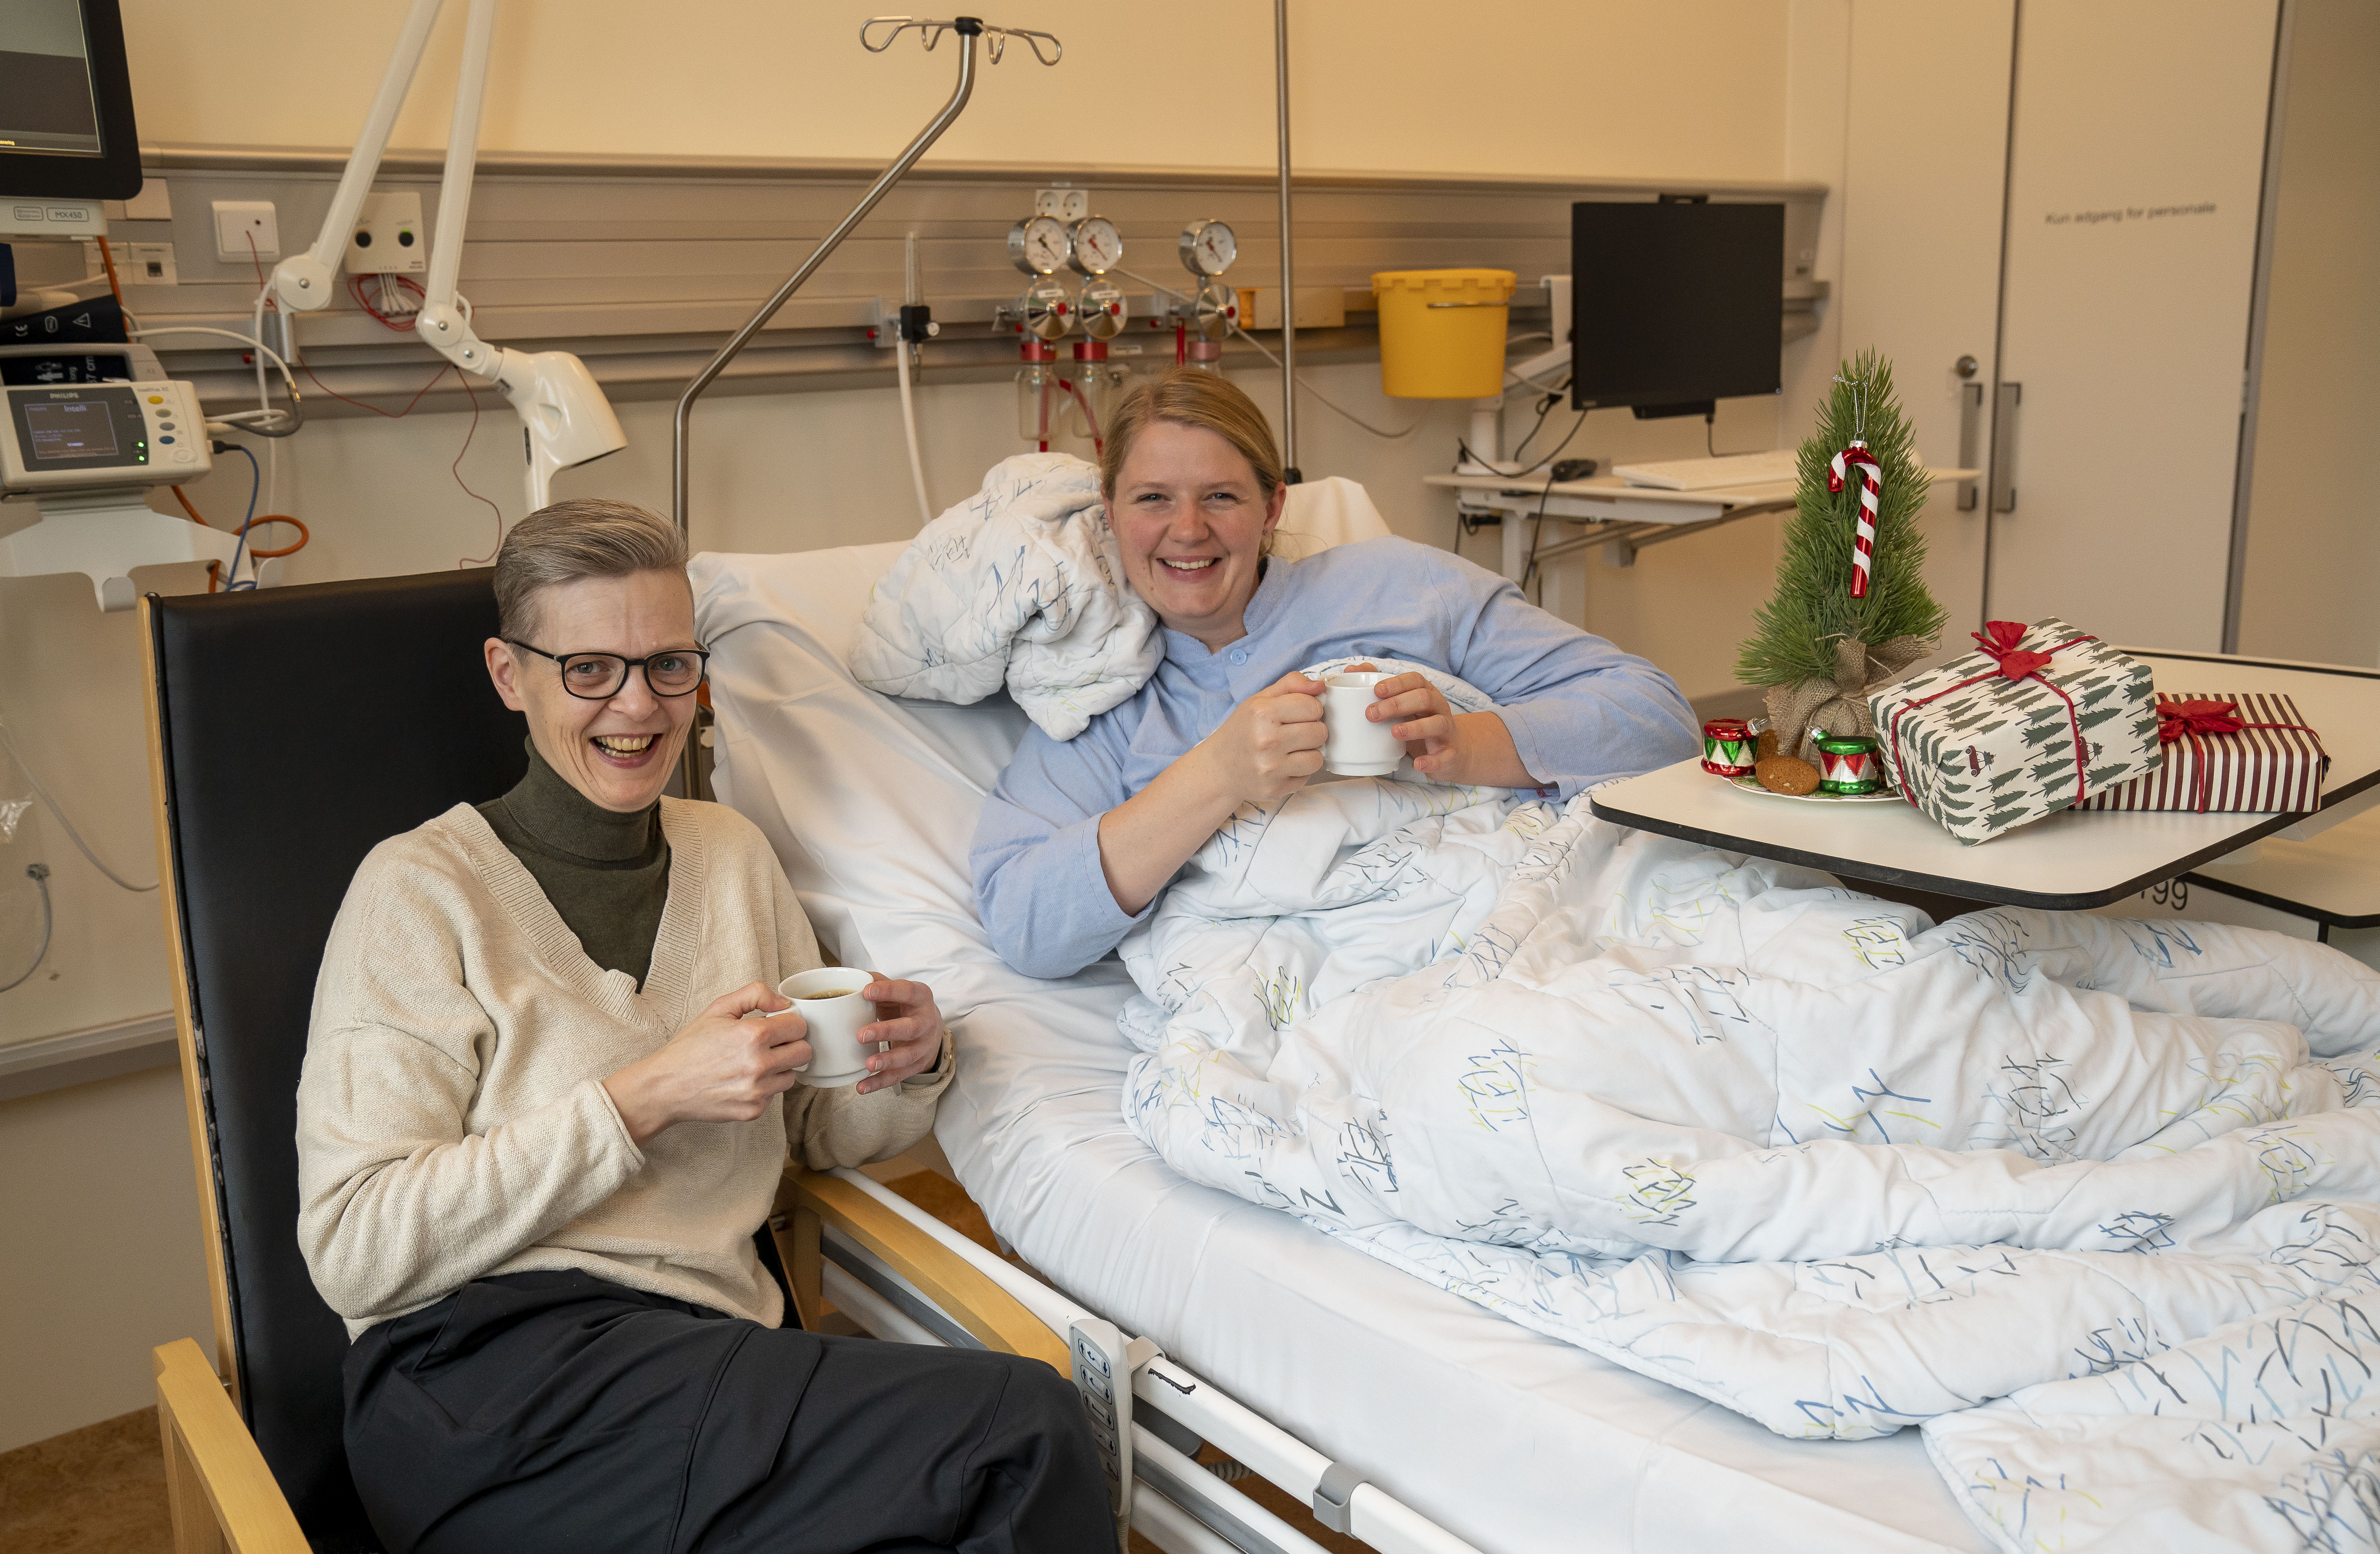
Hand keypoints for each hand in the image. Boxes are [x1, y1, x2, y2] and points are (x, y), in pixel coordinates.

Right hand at [603, 982, 809, 1144]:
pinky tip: (743, 1080)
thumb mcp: (718, 1009)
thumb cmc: (690, 1047)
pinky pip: (774, 1095)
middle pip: (804, 1052)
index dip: (789, 1023)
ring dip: (780, 1068)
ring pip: (792, 1075)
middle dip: (792, 1044)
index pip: (799, 1026)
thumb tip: (784, 1003)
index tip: (778, 1025)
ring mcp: (758, 1091)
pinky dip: (764, 1087)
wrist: (665, 1087)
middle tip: (772, 1043)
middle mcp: (760, 1065)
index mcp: (753, 1035)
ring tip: (754, 1063)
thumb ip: (755, 995)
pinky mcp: (754, 1111)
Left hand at [854, 977, 945, 1095]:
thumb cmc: (906, 1006)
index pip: (907, 992)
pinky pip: (899, 1076)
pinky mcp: (917, 1065)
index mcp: (921, 997)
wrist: (931, 1029)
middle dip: (887, 1032)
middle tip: (861, 1035)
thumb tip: (853, 977)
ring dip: (888, 1060)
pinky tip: (862, 1086)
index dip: (888, 991)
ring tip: (868, 1064)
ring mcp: (924, 1046)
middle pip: (910, 1028)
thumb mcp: (898, 990)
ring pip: (908, 1056)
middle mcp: (926, 1022)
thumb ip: (878, 982)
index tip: (866, 992)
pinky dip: (880, 1083)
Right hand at [1196, 670, 1327, 803]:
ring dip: (1309, 753)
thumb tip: (1320, 686)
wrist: (1219, 768)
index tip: (1299, 713)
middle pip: (1319, 732)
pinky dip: (1299, 771)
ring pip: (1317, 758)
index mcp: (1263, 713)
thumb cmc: (1242, 730)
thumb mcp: (1260, 699)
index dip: (1311, 709)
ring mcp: (1271, 768)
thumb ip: (1291, 685)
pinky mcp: (1275, 789)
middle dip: (1312, 731)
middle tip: (1295, 733)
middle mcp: (1267, 740)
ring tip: (1291, 750)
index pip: (1313, 707)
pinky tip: (1283, 765)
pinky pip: (1307, 777)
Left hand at [1366, 672, 1462, 775]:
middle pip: (1423, 699)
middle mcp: (1439, 708)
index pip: (1416, 680)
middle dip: (1397, 704)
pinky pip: (1444, 757)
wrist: (1453, 751)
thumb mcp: (1404, 704)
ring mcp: (1446, 731)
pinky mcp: (1450, 754)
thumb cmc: (1420, 722)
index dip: (1397, 684)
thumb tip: (1350, 669)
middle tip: (1371, 714)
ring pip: (1436, 724)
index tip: (1376, 690)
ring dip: (1415, 728)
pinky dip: (1431, 760)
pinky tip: (1418, 764)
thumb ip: (1380, 688)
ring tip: (1394, 732)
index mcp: (1426, 693)